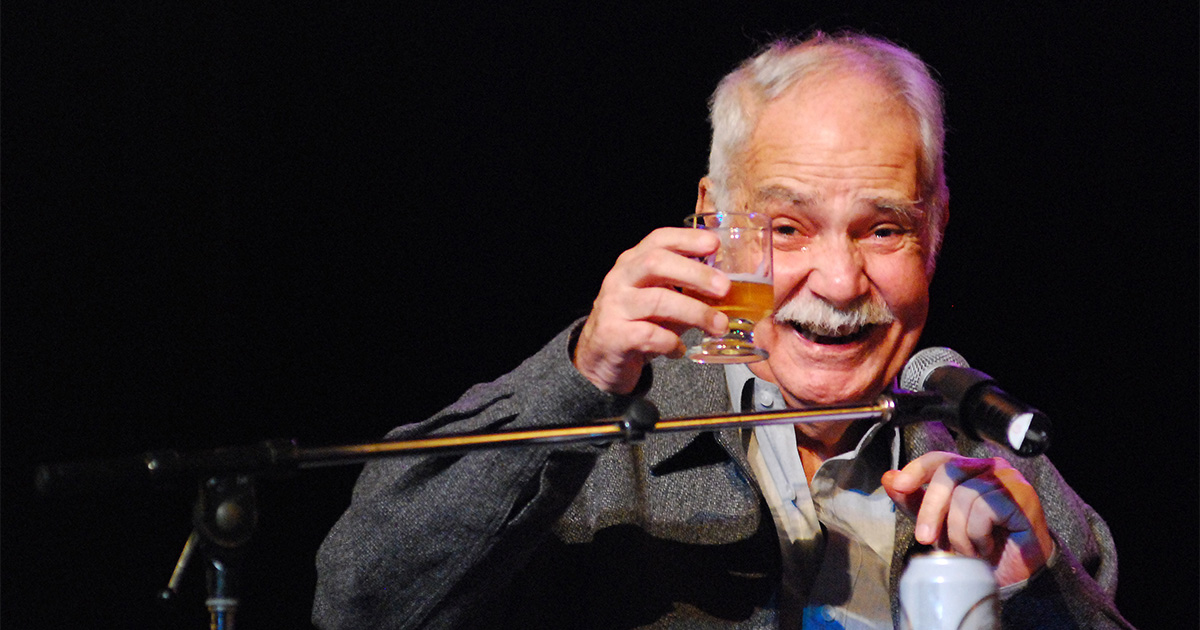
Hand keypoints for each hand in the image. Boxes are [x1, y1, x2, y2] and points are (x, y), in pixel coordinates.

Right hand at [573, 227, 729, 393]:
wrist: (599, 360)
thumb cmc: (635, 325)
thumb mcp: (659, 299)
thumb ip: (686, 290)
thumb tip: (725, 288)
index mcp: (632, 264)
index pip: (658, 240)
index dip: (687, 239)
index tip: (715, 245)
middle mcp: (620, 279)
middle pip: (656, 263)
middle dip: (695, 273)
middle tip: (724, 288)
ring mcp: (613, 307)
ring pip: (657, 301)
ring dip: (695, 312)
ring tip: (718, 326)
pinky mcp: (613, 336)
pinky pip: (649, 336)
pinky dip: (672, 343)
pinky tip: (680, 350)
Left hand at [881, 451, 1054, 586]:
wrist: (1011, 574)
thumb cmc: (977, 544)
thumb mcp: (936, 523)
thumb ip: (913, 501)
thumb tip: (888, 478)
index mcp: (970, 468)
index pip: (939, 458)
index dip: (916, 469)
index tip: (898, 486)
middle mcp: (991, 468)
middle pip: (948, 473)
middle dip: (930, 508)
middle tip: (925, 538)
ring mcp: (1009, 481)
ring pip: (965, 495)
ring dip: (958, 531)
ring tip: (967, 549)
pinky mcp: (1023, 499)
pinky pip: (985, 510)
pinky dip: (977, 535)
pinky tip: (985, 547)